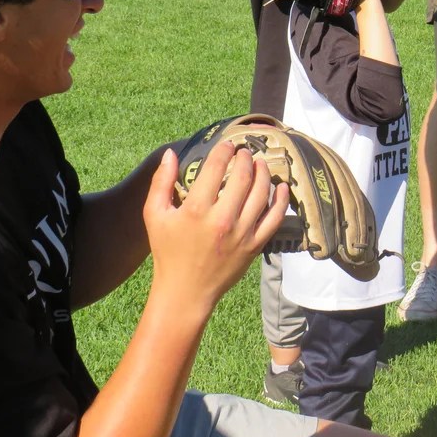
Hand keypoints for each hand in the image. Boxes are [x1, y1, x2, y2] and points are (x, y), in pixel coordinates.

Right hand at [142, 143, 289, 315]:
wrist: (185, 291)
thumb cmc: (168, 251)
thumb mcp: (155, 215)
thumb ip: (162, 182)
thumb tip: (171, 153)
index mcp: (196, 210)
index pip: (216, 168)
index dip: (224, 151)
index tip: (227, 145)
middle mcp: (222, 220)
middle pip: (243, 177)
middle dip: (245, 159)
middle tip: (244, 152)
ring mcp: (242, 234)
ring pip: (262, 194)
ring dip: (263, 173)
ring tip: (260, 164)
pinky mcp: (255, 246)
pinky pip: (274, 218)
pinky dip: (281, 200)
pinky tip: (281, 187)